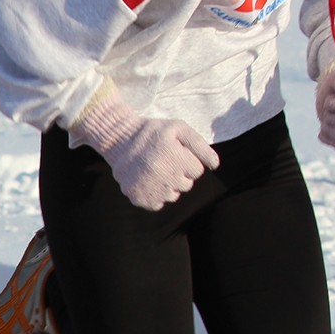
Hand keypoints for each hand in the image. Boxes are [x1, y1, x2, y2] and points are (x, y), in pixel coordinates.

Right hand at [76, 92, 216, 210]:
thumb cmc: (153, 133)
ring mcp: (151, 189)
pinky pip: (157, 204)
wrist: (119, 140)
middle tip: (163, 161)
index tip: (175, 154)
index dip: (188, 162)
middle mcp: (165, 176)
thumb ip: (201, 146)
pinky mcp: (139, 198)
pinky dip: (154, 195)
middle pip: (186, 185)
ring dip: (167, 186)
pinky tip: (146, 180)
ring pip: (173, 196)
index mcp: (176, 159)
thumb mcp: (179, 129)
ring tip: (154, 170)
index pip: (197, 171)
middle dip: (179, 174)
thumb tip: (215, 165)